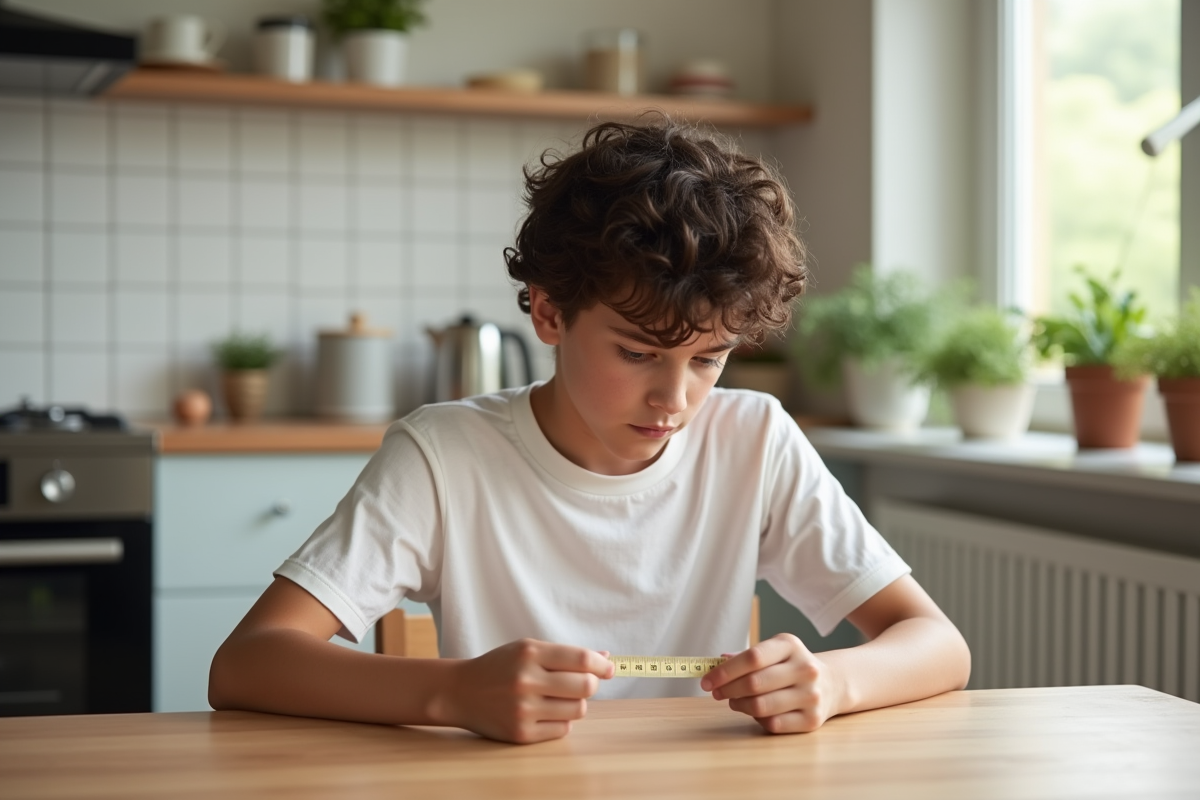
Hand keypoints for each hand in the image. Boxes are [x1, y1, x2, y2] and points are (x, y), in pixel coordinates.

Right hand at [441, 639, 612, 743]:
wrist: (460, 692)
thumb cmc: (500, 667)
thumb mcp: (527, 650)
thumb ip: (566, 654)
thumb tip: (606, 658)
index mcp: (529, 653)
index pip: (581, 659)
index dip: (601, 664)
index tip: (608, 668)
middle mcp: (526, 681)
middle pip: (585, 686)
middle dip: (591, 684)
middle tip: (583, 683)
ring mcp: (523, 710)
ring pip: (578, 710)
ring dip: (575, 703)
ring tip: (558, 698)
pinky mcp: (521, 733)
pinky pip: (562, 730)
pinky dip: (561, 721)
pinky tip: (545, 712)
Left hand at [700, 633, 840, 733]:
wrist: (832, 683)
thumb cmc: (790, 667)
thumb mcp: (773, 652)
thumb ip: (744, 657)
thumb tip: (715, 663)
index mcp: (791, 646)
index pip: (753, 657)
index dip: (725, 671)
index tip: (706, 681)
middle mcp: (805, 669)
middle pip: (754, 683)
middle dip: (727, 689)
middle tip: (715, 692)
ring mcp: (811, 696)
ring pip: (761, 706)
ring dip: (739, 705)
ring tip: (734, 701)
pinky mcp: (812, 720)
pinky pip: (773, 724)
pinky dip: (756, 720)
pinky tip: (755, 712)